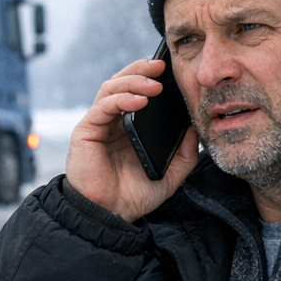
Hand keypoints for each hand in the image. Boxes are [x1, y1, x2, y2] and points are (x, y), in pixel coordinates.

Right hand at [65, 57, 199, 221]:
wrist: (109, 215)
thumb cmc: (132, 196)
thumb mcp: (170, 175)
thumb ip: (185, 154)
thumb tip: (194, 129)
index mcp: (129, 127)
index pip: (137, 91)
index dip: (150, 77)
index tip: (170, 71)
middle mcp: (112, 121)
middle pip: (122, 81)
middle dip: (140, 69)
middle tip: (160, 66)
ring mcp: (98, 124)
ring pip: (111, 88)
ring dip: (133, 81)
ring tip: (153, 85)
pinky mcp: (86, 131)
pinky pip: (102, 106)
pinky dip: (121, 99)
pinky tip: (138, 101)